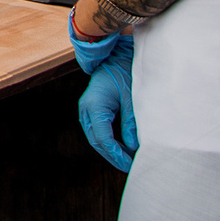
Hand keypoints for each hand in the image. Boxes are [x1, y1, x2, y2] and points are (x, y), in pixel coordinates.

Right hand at [77, 47, 136, 172]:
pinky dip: (109, 140)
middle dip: (112, 155)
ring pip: (96, 136)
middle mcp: (86, 109)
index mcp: (94, 105)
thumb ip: (131, 123)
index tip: (130, 164)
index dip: (116, 154)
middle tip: (130, 167)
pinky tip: (122, 147)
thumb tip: (133, 147)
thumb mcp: (133, 98)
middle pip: (96, 140)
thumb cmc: (125, 72)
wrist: (117, 53)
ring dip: (110, 149)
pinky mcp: (93, 108)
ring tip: (127, 160)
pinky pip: (98, 129)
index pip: (103, 138)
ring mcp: (88, 108)